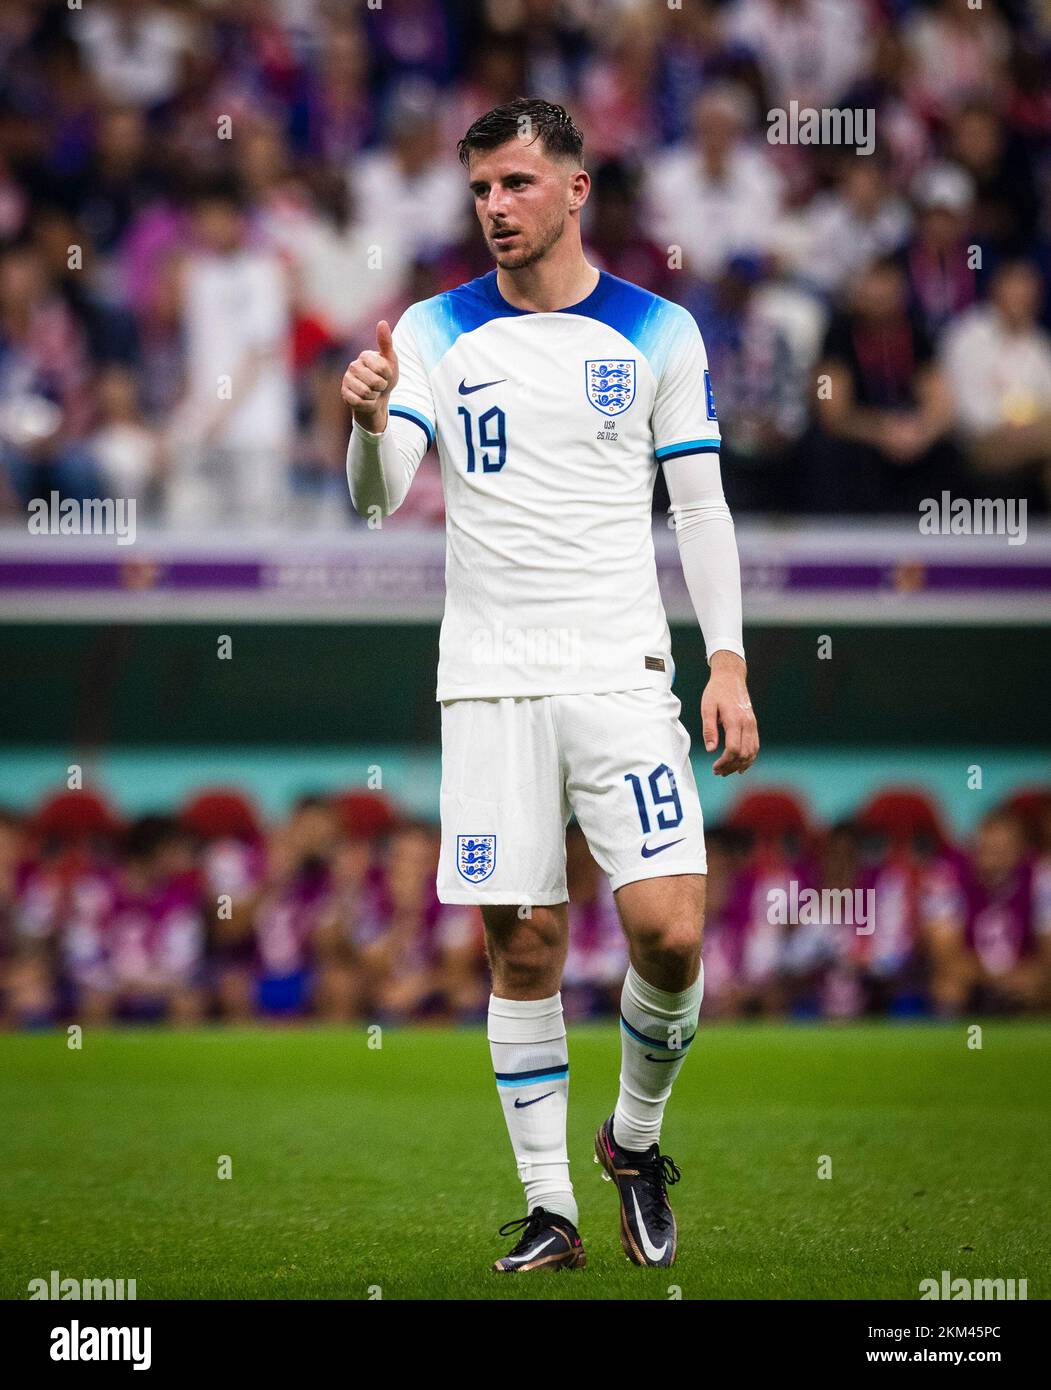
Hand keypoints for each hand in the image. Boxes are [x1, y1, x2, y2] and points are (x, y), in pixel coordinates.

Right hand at [341, 320, 398, 430]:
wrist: (379, 398)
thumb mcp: (390, 361)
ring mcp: (347, 380)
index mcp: (365, 356)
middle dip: (381, 387)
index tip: (386, 375)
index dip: (388, 376)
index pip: (382, 368)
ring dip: (374, 396)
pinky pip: (359, 402)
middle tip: (379, 385)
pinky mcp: (344, 394)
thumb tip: (382, 322)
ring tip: (373, 392)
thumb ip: (386, 342)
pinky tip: (366, 400)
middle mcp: (353, 365)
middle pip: (374, 382)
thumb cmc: (385, 377)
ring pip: (365, 392)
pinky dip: (367, 404)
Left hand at [701, 651, 758, 775]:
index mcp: (735, 720)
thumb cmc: (716, 691)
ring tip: (727, 771)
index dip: (725, 762)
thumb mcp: (707, 708)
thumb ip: (709, 729)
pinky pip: (755, 745)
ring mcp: (753, 724)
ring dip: (741, 764)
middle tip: (718, 772)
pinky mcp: (753, 724)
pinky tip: (741, 765)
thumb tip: (711, 750)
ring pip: (752, 752)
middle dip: (731, 766)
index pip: (734, 749)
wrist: (731, 676)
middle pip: (744, 754)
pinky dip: (750, 758)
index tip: (715, 767)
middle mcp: (747, 723)